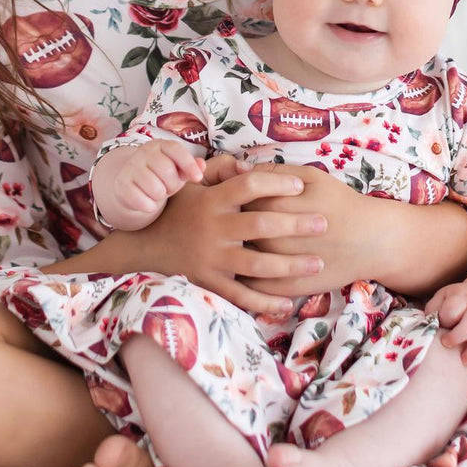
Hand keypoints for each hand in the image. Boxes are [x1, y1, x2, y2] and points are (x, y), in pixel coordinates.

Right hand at [97, 140, 204, 226]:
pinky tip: (148, 203)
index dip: (189, 164)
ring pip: (155, 187)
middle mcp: (143, 152)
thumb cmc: (161, 177)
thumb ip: (191, 167)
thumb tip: (202, 165)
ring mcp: (130, 167)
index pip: (176, 150)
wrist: (131, 186)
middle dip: (173, 185)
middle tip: (169, 188)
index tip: (198, 178)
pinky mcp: (121, 185)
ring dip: (160, 196)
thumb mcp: (177, 170)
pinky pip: (141, 200)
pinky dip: (148, 206)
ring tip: (158, 193)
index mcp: (160, 145)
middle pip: (167, 171)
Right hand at [133, 165, 327, 316]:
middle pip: (261, 224)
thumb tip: (247, 164)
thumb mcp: (191, 186)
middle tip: (322, 224)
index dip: (277, 184)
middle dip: (296, 224)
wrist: (144, 247)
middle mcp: (213, 228)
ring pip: (258, 264)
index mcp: (212, 201)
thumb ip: (218, 171)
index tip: (301, 186)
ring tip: (317, 263)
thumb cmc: (176, 211)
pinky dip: (265, 302)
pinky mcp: (209, 283)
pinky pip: (241, 296)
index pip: (249, 186)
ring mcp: (211, 258)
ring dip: (291, 265)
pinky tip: (288, 303)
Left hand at [237, 163, 375, 297]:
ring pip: (245, 259)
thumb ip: (274, 172)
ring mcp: (283, 266)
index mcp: (281, 207)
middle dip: (235, 225)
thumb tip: (238, 168)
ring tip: (241, 242)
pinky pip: (256, 288)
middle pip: (240, 230)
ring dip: (237, 252)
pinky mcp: (290, 288)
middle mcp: (278, 238)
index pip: (241, 201)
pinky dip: (247, 279)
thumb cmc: (340, 202)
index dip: (235, 198)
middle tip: (237, 221)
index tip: (237, 198)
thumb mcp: (311, 177)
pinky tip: (247, 267)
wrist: (371, 239)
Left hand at [425, 281, 466, 379]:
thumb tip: (424, 327)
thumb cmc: (454, 304)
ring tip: (463, 362)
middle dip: (459, 335)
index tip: (440, 324)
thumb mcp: (441, 300)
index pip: (456, 305)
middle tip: (447, 344)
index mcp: (462, 299)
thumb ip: (434, 310)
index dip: (447, 316)